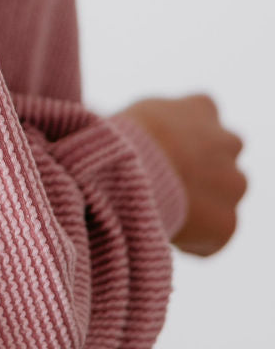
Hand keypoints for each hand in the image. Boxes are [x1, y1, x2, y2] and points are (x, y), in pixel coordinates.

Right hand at [116, 93, 247, 256]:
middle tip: (162, 188)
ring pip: (223, 198)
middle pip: (220, 159)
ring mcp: (233, 182)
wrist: (123, 175)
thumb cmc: (115, 142)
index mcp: (202, 107)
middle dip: (200, 173)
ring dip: (202, 207)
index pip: (203, 119)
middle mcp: (228, 141)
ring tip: (161, 213)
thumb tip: (155, 142)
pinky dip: (195, 240)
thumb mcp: (139, 114)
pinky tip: (165, 233)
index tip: (159, 156)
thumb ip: (162, 123)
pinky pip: (214, 236)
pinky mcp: (227, 223)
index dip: (180, 142)